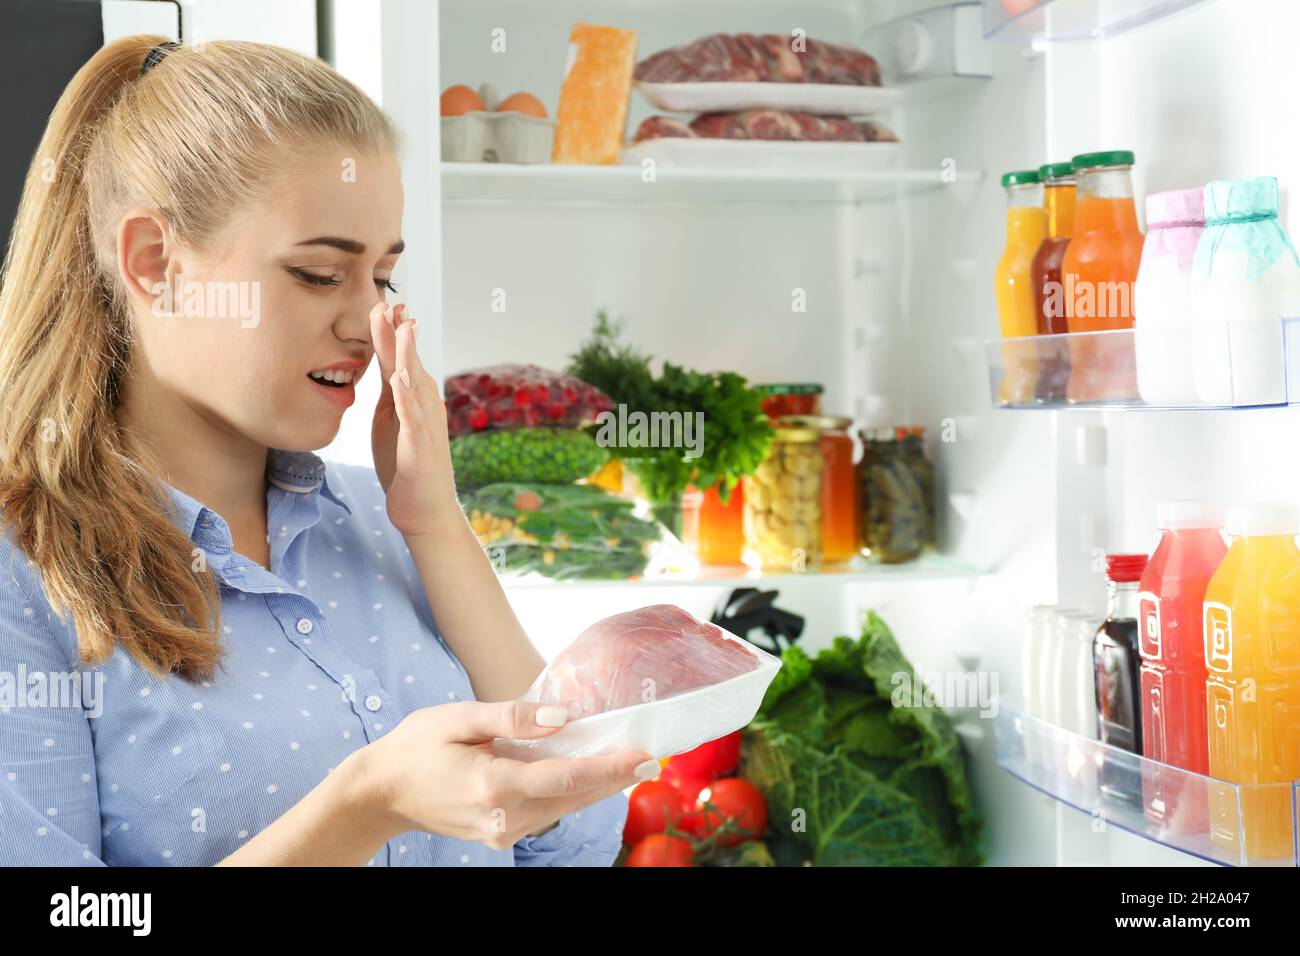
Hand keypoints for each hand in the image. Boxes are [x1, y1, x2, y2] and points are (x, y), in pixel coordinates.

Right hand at [356, 700, 656, 850]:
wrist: (380, 793)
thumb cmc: (417, 747)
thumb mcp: (460, 716)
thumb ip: (514, 716)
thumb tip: (565, 716)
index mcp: (493, 784)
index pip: (566, 778)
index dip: (610, 768)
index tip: (644, 757)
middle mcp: (503, 816)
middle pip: (574, 797)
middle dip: (615, 778)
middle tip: (652, 757)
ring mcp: (502, 832)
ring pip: (565, 808)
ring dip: (597, 787)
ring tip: (629, 763)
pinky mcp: (500, 835)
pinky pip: (547, 812)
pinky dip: (571, 793)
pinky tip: (587, 773)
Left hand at [369, 302, 460, 537]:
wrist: (424, 510)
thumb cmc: (405, 466)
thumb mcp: (391, 421)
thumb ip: (391, 392)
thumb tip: (385, 363)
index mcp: (412, 398)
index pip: (398, 358)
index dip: (390, 331)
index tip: (383, 302)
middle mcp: (423, 405)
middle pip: (408, 361)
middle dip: (399, 331)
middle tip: (390, 301)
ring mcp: (424, 425)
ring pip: (415, 383)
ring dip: (408, 354)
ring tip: (403, 327)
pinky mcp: (420, 447)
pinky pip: (412, 419)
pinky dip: (407, 397)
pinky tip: (400, 379)